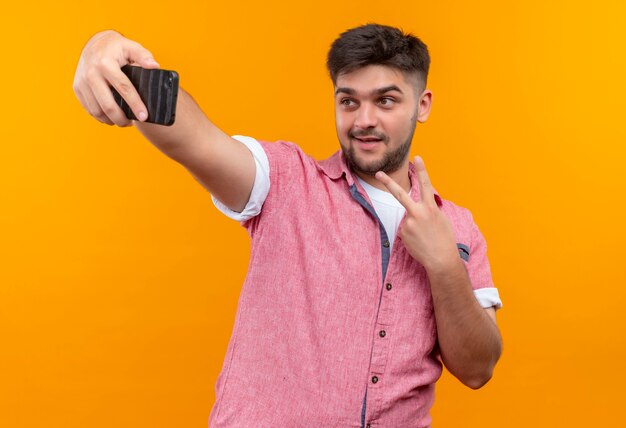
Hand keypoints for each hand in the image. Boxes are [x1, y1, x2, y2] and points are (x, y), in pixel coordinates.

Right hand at [73, 30, 159, 126]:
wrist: (95, 43)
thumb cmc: (117, 47)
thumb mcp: (132, 47)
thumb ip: (144, 56)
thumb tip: (154, 66)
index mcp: (105, 63)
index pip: (123, 88)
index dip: (135, 104)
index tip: (144, 117)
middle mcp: (91, 73)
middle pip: (108, 105)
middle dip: (122, 119)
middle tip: (134, 123)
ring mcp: (82, 82)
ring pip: (97, 110)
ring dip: (111, 120)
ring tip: (124, 121)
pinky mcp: (77, 87)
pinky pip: (89, 109)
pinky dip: (101, 117)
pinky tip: (111, 117)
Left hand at [375, 156, 459, 272]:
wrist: (441, 259)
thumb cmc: (444, 239)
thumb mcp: (441, 219)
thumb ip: (429, 209)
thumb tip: (419, 207)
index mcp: (430, 208)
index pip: (426, 184)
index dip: (422, 170)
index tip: (417, 157)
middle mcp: (418, 213)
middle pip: (400, 194)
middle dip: (388, 182)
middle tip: (378, 173)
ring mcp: (408, 223)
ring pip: (407, 218)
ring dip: (414, 226)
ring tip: (424, 237)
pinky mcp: (402, 233)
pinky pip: (405, 229)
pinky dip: (411, 234)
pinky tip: (419, 241)